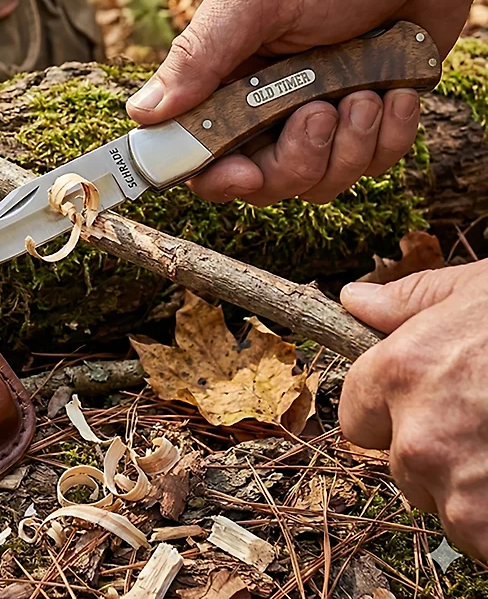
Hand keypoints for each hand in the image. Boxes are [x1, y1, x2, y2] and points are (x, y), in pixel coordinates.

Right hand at [127, 0, 479, 205]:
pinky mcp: (369, 123)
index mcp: (227, 77)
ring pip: (319, 183)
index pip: (200, 152)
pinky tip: (396, 91)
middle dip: (295, 160)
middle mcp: (268, 106)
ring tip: (366, 88)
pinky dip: (390, 135)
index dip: (214, 176)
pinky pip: (372, 166)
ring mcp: (320, 117)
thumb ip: (200, 55)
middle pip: (263, 181)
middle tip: (317, 111)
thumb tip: (141, 113)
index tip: (240, 171)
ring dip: (349, 144)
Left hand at [340, 260, 487, 557]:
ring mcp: (460, 492)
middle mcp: (418, 437)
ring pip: (444, 504)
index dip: (388, 413)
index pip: (356, 418)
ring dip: (471, 489)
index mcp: (401, 374)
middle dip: (435, 452)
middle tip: (485, 423)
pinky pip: (480, 538)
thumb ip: (405, 302)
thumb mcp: (472, 291)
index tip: (422, 405)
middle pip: (402, 464)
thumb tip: (354, 300)